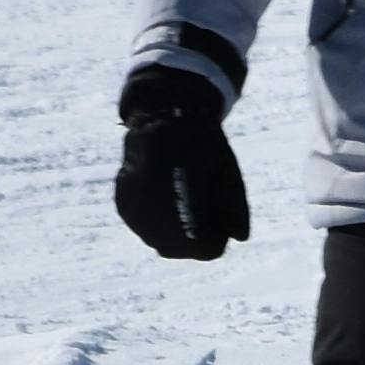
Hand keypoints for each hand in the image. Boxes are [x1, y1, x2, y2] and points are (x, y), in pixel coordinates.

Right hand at [114, 61, 249, 260]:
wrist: (160, 115)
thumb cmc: (201, 144)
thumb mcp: (228, 172)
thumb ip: (236, 208)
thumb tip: (240, 237)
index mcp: (182, 208)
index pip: (209, 249)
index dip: (219, 231)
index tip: (217, 202)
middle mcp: (152, 217)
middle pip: (184, 250)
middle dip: (198, 232)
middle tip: (200, 193)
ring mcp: (134, 214)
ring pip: (164, 243)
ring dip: (177, 227)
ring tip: (181, 187)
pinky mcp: (124, 208)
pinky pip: (149, 228)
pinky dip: (160, 217)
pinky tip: (165, 187)